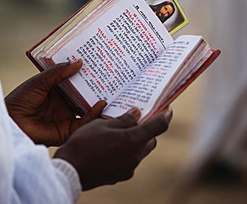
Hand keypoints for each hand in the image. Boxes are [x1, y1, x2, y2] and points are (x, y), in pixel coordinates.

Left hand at [5, 60, 105, 145]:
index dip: (88, 76)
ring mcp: (66, 117)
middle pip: (85, 97)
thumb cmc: (21, 99)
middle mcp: (65, 104)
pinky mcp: (66, 130)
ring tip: (112, 92)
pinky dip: (93, 115)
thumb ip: (59, 72)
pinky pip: (83, 124)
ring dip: (100, 103)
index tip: (101, 67)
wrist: (11, 121)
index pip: (77, 83)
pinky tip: (101, 104)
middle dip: (98, 90)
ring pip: (88, 111)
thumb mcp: (40, 81)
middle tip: (112, 80)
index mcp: (59, 91)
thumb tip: (79, 62)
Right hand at [54, 107, 172, 189]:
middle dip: (148, 128)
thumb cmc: (84, 143)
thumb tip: (136, 113)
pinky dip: (128, 151)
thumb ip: (123, 119)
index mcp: (133, 141)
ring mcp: (129, 168)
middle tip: (139, 117)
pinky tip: (114, 144)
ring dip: (137, 140)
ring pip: (140, 150)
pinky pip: (130, 160)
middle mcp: (135, 156)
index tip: (167, 108)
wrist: (70, 169)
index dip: (166, 115)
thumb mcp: (103, 124)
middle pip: (151, 139)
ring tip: (123, 130)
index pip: (159, 126)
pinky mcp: (121, 175)